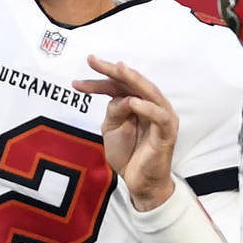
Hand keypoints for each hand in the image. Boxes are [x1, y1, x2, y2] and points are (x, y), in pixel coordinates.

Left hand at [74, 56, 176, 210]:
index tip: (75, 83)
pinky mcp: (167, 132)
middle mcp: (150, 104)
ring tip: (118, 69)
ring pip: (149, 92)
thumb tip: (122, 98)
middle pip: (132, 82)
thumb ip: (114, 112)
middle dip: (113, 70)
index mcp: (136, 102)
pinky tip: (132, 102)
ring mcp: (161, 116)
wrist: (140, 182)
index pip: (116, 86)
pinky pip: (159, 116)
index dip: (97, 82)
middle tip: (92, 60)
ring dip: (133, 79)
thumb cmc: (128, 153)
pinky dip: (147, 108)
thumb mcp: (112, 129)